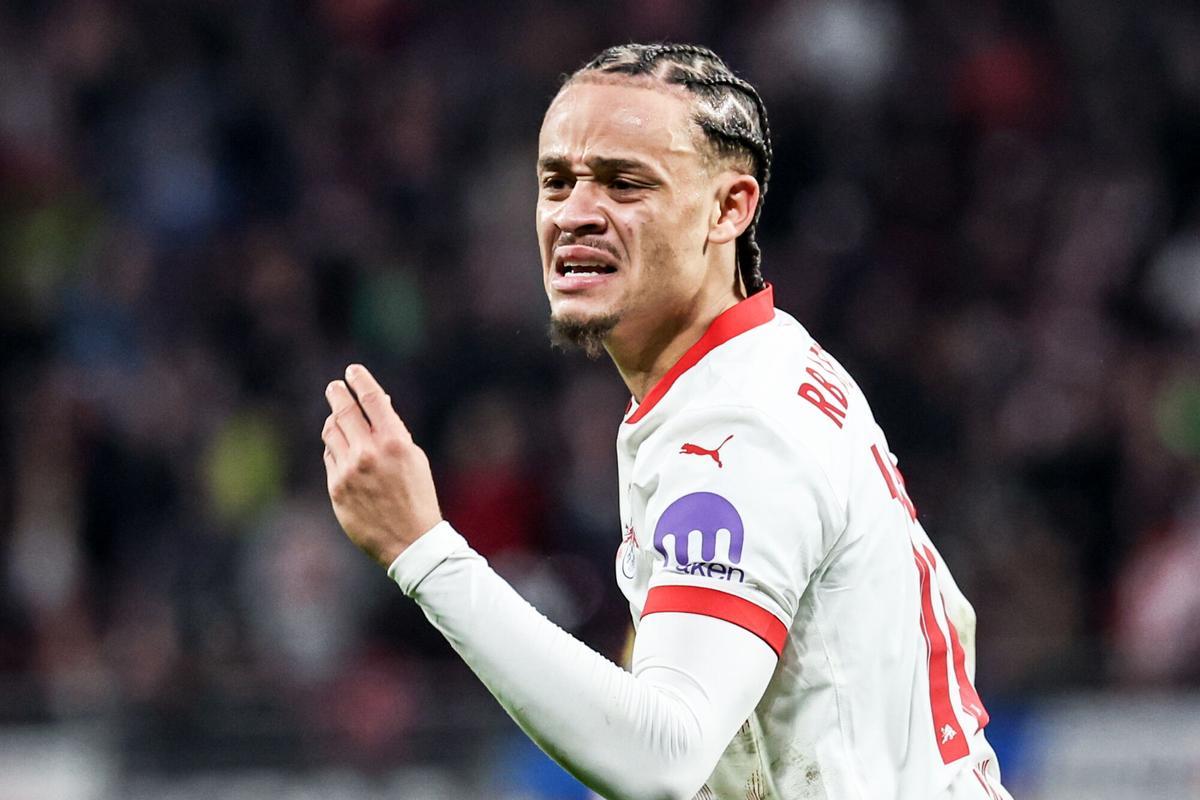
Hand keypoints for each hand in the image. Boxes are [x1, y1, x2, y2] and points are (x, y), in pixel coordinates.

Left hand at [321, 364, 442, 567]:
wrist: (409, 540)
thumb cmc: (417, 496)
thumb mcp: (415, 458)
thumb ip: (394, 431)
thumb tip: (379, 404)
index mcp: (394, 442)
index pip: (372, 400)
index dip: (360, 381)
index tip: (353, 371)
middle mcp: (369, 453)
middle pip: (343, 411)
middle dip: (337, 394)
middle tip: (334, 386)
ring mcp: (349, 471)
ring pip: (331, 433)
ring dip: (334, 421)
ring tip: (337, 417)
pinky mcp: (336, 488)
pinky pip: (330, 458)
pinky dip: (335, 449)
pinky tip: (342, 451)